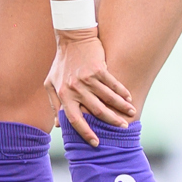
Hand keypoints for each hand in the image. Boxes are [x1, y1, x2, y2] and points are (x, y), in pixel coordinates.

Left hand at [47, 28, 134, 145]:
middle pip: (96, 111)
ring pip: (108, 98)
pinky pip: (113, 84)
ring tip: (131, 113)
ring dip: (121, 107)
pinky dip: (122, 92)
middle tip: (123, 127)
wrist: (72, 38)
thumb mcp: (51, 83)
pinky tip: (129, 98)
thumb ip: (54, 104)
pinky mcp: (98, 68)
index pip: (75, 119)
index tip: (96, 143)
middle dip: (111, 121)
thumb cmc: (60, 63)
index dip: (86, 133)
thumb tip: (58, 125)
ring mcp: (88, 78)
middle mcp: (75, 88)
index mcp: (63, 94)